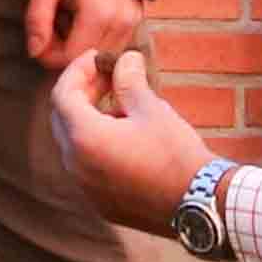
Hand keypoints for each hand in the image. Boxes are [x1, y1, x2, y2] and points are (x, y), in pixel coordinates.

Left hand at [24, 0, 142, 70]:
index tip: (40, 41)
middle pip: (87, 59)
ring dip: (82, 47)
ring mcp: (133, 21)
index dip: (50, 55)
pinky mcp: (138, 20)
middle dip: (66, 52)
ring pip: (101, 54)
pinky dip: (97, 40)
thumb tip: (34, 52)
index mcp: (98, 14)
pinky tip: (87, 22)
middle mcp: (121, 22)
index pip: (71, 57)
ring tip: (70, 23)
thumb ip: (37, 19)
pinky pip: (114, 44)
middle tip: (53, 30)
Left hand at [48, 45, 213, 226]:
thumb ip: (129, 81)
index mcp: (84, 138)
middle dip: (82, 93)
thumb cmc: (176, 154)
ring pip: (74, 144)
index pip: (62, 94)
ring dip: (90, 120)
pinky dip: (98, 146)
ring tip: (123, 107)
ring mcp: (86, 188)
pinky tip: (127, 139)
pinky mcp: (100, 203)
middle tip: (109, 77)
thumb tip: (125, 59)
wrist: (199, 204)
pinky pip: (87, 167)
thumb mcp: (152, 110)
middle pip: (63, 119)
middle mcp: (76, 165)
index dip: (77, 70)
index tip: (97, 57)